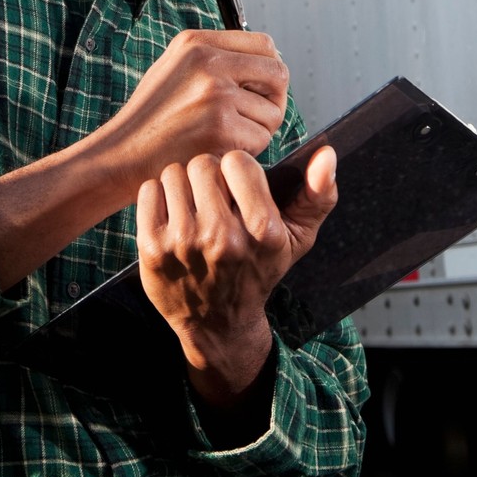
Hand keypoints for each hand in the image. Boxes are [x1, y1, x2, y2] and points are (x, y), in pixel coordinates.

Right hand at [0, 30, 285, 289]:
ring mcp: (215, 94)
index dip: (268, 68)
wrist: (121, 156)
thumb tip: (266, 58)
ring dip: (258, 130)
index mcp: (196, 42)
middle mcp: (207, 62)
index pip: (264, 43)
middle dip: (274, 98)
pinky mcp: (221, 127)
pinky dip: (247, 151)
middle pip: (278, 73)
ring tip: (226, 137)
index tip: (260, 87)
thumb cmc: (149, 118)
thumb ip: (214, 58)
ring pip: (272, 112)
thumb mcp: (173, 69)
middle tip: (256, 117)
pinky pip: (260, 139)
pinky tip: (219, 151)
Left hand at [136, 145, 338, 405]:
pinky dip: (159, 196)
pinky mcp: (152, 249)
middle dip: (209, 174)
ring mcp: (185, 244)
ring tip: (194, 207)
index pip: (238, 161)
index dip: (238, 169)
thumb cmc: (259, 269)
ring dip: (183, 184)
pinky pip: (150, 190)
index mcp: (264, 231)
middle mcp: (224, 239)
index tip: (239, 188)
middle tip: (214, 197)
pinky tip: (173, 216)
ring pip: (175, 173)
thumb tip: (326, 154)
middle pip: (204, 164)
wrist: (218, 322)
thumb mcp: (298, 238)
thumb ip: (318, 194)